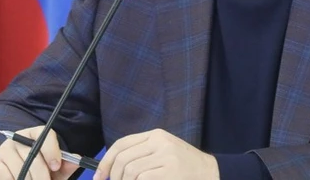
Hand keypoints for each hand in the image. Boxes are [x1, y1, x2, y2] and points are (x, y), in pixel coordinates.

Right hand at [0, 125, 79, 179]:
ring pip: (22, 168)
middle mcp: (19, 138)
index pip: (45, 134)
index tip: (56, 166)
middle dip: (42, 175)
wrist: (10, 177)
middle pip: (34, 155)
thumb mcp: (51, 171)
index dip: (52, 150)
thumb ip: (64, 166)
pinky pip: (8, 177)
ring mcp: (5, 150)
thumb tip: (77, 161)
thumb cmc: (35, 173)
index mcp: (35, 135)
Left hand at [95, 128, 219, 179]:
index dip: (106, 161)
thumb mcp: (163, 152)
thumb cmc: (184, 167)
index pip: (122, 144)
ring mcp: (166, 156)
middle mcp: (160, 142)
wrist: (210, 172)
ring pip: (130, 170)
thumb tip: (112, 169)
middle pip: (123, 158)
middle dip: (113, 176)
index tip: (99, 176)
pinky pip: (142, 178)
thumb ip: (142, 154)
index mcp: (156, 135)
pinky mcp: (170, 170)